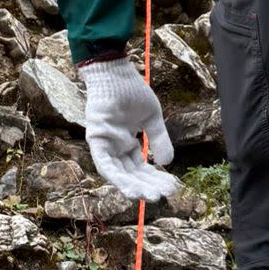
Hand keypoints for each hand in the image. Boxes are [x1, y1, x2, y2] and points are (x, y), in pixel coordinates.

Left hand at [79, 59, 178, 201]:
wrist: (116, 72)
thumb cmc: (131, 91)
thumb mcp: (151, 118)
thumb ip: (159, 139)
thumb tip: (168, 163)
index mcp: (126, 143)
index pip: (141, 168)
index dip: (156, 179)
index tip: (172, 188)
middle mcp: (115, 147)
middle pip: (131, 174)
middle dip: (147, 186)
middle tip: (163, 196)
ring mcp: (105, 144)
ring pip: (117, 173)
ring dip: (131, 186)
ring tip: (147, 197)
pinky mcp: (96, 139)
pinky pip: (104, 162)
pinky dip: (115, 175)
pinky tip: (128, 187)